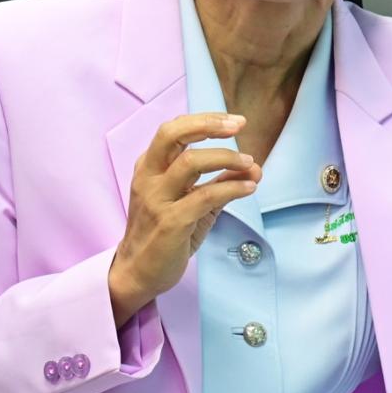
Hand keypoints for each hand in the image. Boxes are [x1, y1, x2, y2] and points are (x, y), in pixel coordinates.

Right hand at [108, 113, 261, 325]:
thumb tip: (253, 167)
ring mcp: (157, 199)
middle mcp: (149, 178)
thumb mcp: (192, 202)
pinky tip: (249, 188)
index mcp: (149, 167)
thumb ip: (219, 181)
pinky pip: (204, 196)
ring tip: (250, 164)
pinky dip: (231, 188)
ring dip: (226, 158)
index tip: (235, 122)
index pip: (174, 129)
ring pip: (190, 162)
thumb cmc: (164, 234)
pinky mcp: (170, 223)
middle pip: (172, 134)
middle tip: (238, 126)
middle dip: (208, 125)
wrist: (138, 272)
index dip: (205, 120)